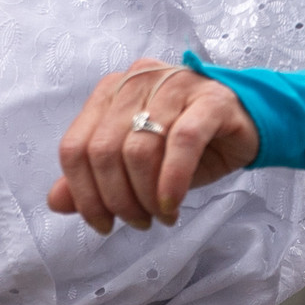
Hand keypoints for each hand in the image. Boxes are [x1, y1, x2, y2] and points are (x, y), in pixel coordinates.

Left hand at [48, 60, 259, 232]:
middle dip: (118, 200)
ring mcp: (174, 85)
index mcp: (110, 93)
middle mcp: (137, 81)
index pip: (75, 147)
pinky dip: (171, 181)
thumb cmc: (188, 144)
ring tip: (161, 216)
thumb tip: (55, 202)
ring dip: (146, 196)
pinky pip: (181, 142)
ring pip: (139, 149)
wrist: (249, 125)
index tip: (103, 224)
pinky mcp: (211, 99)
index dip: (83, 194)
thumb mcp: (136, 165)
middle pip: (104, 151)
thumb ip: (95, 179)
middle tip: (138, 222)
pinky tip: (173, 204)